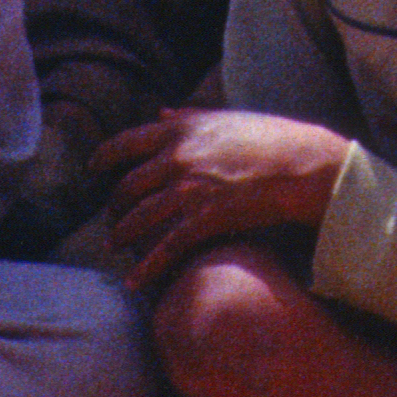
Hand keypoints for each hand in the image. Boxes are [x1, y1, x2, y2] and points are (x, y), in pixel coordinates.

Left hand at [95, 106, 348, 295]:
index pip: (126, 143)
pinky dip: (145, 268)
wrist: (304, 165)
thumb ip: (188, 118)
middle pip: (127, 187)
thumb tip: (160, 114)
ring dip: (121, 237)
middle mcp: (178, 157)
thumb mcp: (225, 119)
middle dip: (113, 207)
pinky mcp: (203, 219)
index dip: (104, 158)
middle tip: (111, 220)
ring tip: (115, 247)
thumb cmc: (271, 140)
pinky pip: (164, 248)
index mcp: (181, 130)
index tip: (93, 169)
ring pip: (138, 219)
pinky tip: (134, 282)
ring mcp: (189, 189)